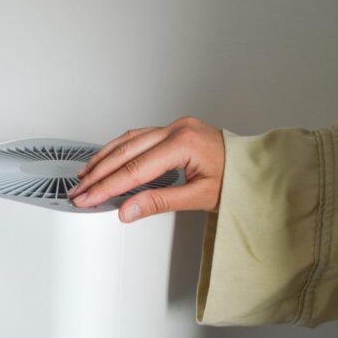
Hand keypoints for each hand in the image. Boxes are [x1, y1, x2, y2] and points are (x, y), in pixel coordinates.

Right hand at [68, 116, 224, 222]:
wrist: (258, 168)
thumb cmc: (238, 181)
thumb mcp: (200, 197)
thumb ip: (159, 202)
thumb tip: (127, 211)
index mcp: (184, 143)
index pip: (135, 169)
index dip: (107, 186)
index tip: (88, 198)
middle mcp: (177, 129)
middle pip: (126, 152)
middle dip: (98, 174)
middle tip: (79, 191)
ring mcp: (176, 126)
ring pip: (129, 140)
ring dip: (104, 158)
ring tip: (85, 175)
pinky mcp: (175, 129)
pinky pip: (139, 137)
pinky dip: (120, 149)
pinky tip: (107, 158)